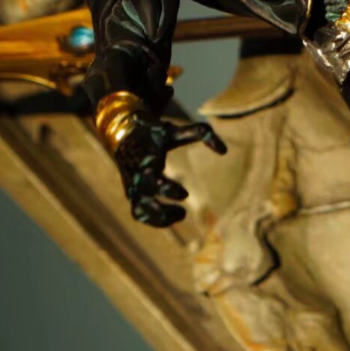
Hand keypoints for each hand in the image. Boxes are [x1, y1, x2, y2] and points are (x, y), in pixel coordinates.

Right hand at [109, 106, 226, 227]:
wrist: (124, 135)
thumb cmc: (155, 133)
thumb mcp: (177, 130)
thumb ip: (202, 134)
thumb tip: (224, 150)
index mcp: (145, 160)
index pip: (151, 179)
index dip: (167, 189)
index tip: (185, 194)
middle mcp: (136, 177)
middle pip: (142, 201)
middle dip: (161, 211)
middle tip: (182, 213)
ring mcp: (133, 188)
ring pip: (140, 212)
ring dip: (159, 220)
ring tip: (181, 215)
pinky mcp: (133, 195)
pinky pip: (140, 214)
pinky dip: (155, 220)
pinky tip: (174, 216)